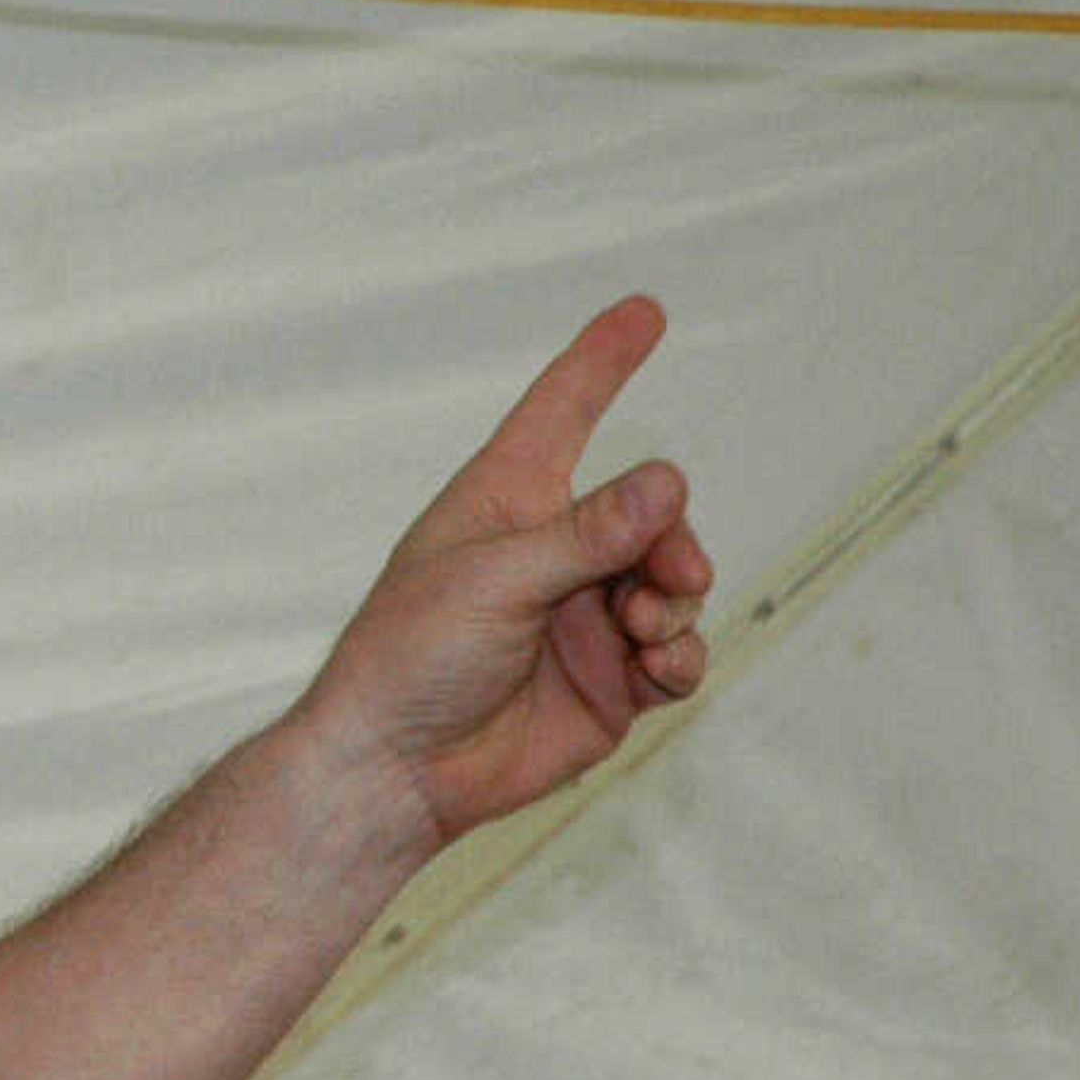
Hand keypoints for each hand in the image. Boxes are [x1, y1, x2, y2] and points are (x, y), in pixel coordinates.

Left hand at [299, 296, 712, 849]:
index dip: (602, 361)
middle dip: (673, 539)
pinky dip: (682, 656)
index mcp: (505, 503)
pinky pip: (677, 653)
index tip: (645, 309)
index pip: (562, 413)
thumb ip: (586, 534)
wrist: (398, 770)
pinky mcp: (610, 681)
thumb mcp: (494, 580)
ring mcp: (585, 617)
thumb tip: (667, 480)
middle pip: (650, 512)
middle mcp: (551, 551)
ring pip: (674, 582)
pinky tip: (658, 669)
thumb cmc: (411, 658)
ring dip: (677, 599)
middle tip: (667, 576)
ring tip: (644, 629)